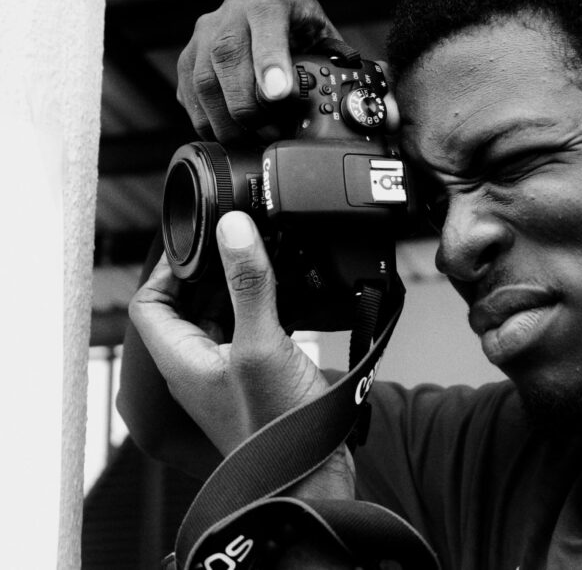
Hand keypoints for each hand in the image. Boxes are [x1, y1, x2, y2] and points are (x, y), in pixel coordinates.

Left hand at [129, 211, 332, 456]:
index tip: (202, 244)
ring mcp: (227, 376)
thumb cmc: (275, 427)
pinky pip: (247, 336)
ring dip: (238, 292)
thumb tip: (232, 228)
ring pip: (219, 321)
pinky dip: (261, 313)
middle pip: (185, 308)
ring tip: (266, 269)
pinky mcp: (256, 381)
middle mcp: (198, 368)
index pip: (149, 304)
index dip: (168, 269)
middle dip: (210, 274)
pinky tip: (290, 304)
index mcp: (182, 360)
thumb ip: (248, 283)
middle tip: (241, 249)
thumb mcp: (262, 343)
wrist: (308, 476)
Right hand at [177, 0, 345, 142]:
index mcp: (275, 0)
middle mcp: (235, 8)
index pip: (268, 19)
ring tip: (251, 140)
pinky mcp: (188, 55)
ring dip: (226, 119)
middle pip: (228, 54)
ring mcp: (206, 31)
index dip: (270, 58)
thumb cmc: (304, 37)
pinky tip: (228, 133)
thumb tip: (354, 98)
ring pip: (203, 77)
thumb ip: (335, 63)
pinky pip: (189, 92)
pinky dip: (207, 120)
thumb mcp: (326, 41)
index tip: (279, 93)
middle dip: (248, 104)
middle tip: (270, 133)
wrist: (271, 23)